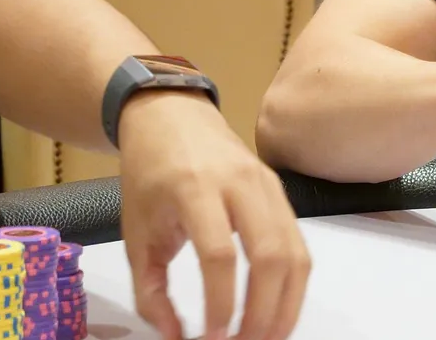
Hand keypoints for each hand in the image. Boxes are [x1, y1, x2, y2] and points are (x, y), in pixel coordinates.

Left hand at [119, 92, 309, 339]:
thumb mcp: (135, 233)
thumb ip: (150, 291)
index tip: (210, 337)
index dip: (219, 303)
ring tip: (268, 338)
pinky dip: (294, 285)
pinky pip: (299, 244)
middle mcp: (240, 184)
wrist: (172, 118)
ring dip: (287, 304)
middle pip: (270, 254)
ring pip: (296, 252)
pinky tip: (278, 310)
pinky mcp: (282, 193)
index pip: (220, 254)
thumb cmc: (149, 175)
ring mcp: (268, 186)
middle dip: (263, 311)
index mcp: (195, 189)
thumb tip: (175, 337)